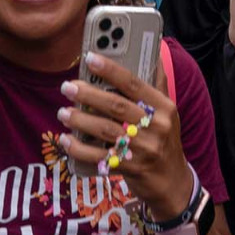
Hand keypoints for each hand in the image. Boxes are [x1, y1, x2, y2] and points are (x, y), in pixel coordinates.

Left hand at [58, 52, 191, 218]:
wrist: (171, 181)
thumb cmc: (164, 141)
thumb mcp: (167, 113)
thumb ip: (157, 85)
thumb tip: (154, 53)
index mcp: (164, 108)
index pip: (135, 84)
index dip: (112, 70)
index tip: (91, 58)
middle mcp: (155, 127)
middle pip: (117, 106)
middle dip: (89, 94)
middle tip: (68, 86)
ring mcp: (143, 149)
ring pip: (105, 130)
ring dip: (79, 120)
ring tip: (63, 112)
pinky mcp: (129, 168)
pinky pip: (98, 156)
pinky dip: (78, 148)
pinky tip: (66, 139)